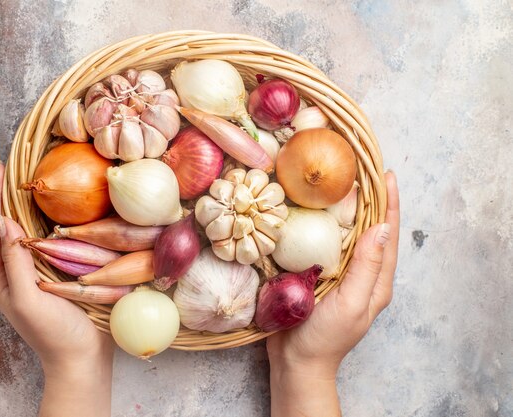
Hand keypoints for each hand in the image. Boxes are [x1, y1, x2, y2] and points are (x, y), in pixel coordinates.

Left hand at [0, 161, 112, 416]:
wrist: (82, 359)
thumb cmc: (54, 333)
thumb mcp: (28, 299)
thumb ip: (14, 263)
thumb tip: (3, 222)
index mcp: (1, 278)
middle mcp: (15, 272)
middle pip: (5, 227)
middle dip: (5, 197)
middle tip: (13, 169)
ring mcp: (35, 274)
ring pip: (26, 233)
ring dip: (26, 207)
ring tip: (31, 183)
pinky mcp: (55, 276)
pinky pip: (46, 243)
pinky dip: (47, 223)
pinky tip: (58, 213)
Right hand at [267, 171, 399, 415]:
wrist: (295, 362)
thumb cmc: (325, 337)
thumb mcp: (351, 302)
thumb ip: (367, 267)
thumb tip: (381, 227)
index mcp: (376, 280)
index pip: (387, 235)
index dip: (389, 204)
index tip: (387, 175)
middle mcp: (360, 273)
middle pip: (370, 230)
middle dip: (370, 201)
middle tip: (363, 171)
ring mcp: (338, 274)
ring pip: (346, 235)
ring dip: (346, 209)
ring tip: (340, 183)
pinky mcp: (317, 275)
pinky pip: (323, 244)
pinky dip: (321, 225)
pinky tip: (311, 212)